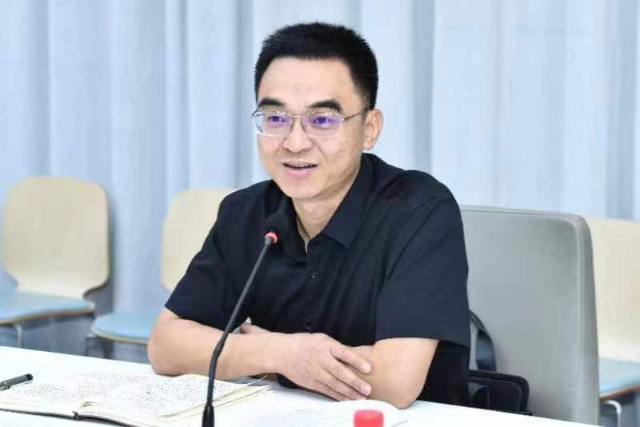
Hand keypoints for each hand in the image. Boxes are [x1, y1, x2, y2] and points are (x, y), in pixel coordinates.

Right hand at [240, 323, 371, 400]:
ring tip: (361, 399)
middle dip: (354, 382)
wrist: (283, 352)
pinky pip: (326, 391)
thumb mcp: (322, 338)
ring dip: (349, 393)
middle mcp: (321, 359)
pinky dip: (337, 396)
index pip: (344, 353)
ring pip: (334, 384)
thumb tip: (355, 356)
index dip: (356, 361)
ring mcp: (315, 372)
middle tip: (367, 389)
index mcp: (326, 345)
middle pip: (340, 372)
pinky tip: (347, 401)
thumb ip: (337, 348)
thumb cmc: (306, 343)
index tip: (368, 368)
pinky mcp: (311, 382)